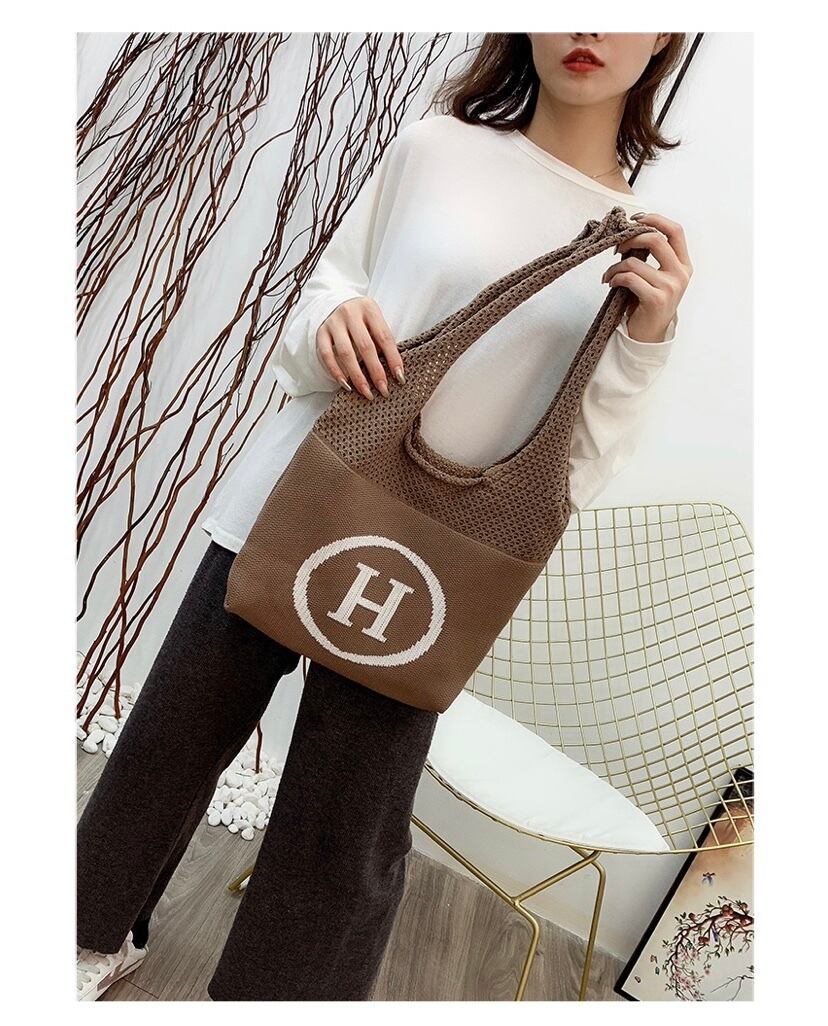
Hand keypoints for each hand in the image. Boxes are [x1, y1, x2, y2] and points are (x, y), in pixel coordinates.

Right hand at [315, 296, 404, 399]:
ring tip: (366, 392)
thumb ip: (382, 339)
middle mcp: (350, 313)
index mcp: (369, 308)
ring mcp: (333, 322)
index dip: (393, 358)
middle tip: (383, 390)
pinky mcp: (321, 332)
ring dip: (357, 376)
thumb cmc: (362, 318)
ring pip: (346, 353)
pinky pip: (327, 355)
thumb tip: (395, 371)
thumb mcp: (374, 321)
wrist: (336, 303)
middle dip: (376, 371)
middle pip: (365, 346)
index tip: (399, 378)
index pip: (384, 337)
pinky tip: (346, 385)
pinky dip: (336, 372)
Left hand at [601, 212, 692, 342]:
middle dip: (631, 238)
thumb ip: (651, 255)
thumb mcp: (655, 276)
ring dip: (615, 266)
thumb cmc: (647, 302)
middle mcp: (681, 274)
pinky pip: (629, 278)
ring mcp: (670, 287)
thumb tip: (629, 231)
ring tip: (609, 274)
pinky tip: (610, 283)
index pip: (676, 231)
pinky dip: (615, 278)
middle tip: (616, 247)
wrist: (648, 335)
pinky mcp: (656, 300)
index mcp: (683, 265)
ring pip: (636, 262)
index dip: (655, 219)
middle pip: (656, 240)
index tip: (635, 220)